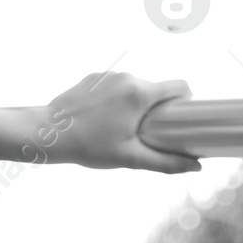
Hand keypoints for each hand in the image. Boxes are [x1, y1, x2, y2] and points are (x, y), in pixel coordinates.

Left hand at [47, 72, 201, 172]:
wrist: (46, 133)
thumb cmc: (88, 147)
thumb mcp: (130, 158)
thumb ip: (165, 162)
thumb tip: (196, 167)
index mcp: (140, 93)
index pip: (180, 86)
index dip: (187, 101)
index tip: (181, 119)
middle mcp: (126, 77)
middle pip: (156, 88)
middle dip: (158, 108)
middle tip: (149, 131)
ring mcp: (107, 75)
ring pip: (135, 87)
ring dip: (136, 103)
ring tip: (122, 127)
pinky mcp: (92, 78)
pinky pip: (115, 86)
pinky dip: (116, 99)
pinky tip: (104, 118)